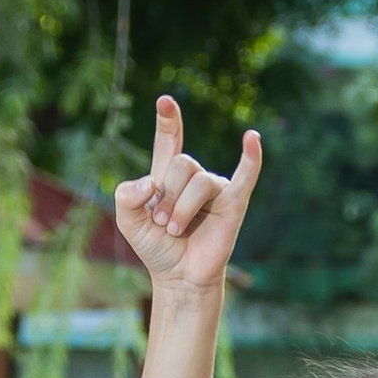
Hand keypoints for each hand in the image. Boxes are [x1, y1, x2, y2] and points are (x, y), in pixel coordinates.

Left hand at [113, 93, 261, 298]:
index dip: (168, 121)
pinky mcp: (234, 202)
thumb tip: (150, 182)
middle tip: (163, 224)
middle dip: (167, 196)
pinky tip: (252, 139)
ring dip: (181, 209)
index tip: (164, 101)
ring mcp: (215, 188)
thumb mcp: (129, 222)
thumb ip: (125, 197)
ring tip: (176, 230)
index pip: (169, 141)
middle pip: (181, 163)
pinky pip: (245, 175)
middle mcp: (193, 176)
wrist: (179, 277)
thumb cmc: (157, 247)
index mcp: (167, 175)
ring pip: (198, 180)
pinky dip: (251, 157)